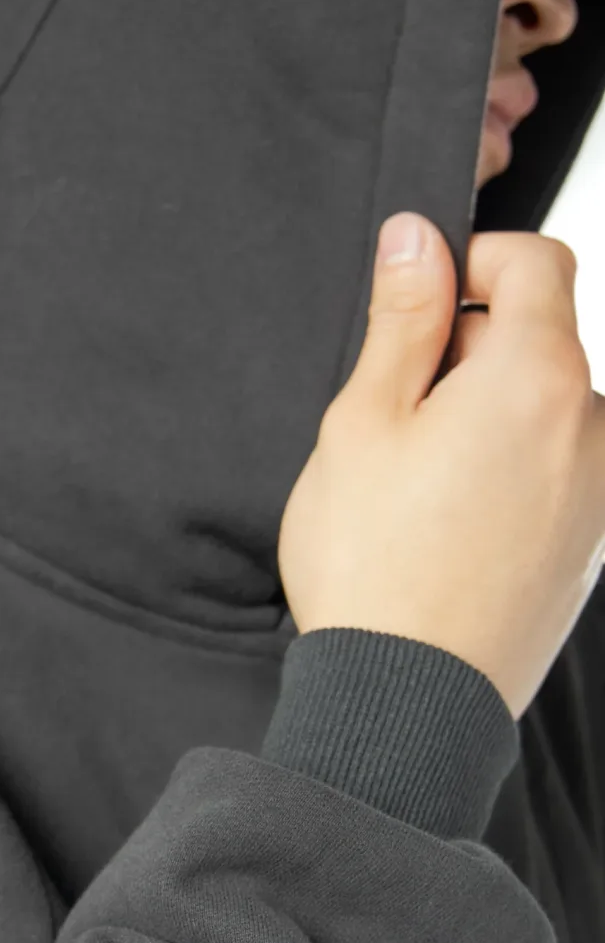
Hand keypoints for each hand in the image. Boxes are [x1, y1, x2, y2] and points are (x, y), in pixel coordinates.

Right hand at [278, 212, 604, 720]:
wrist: (407, 703)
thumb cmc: (373, 569)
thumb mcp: (361, 425)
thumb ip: (400, 322)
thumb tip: (416, 239)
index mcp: (537, 379)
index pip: (537, 261)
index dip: (472, 263)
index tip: (420, 302)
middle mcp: (591, 428)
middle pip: (542, 342)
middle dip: (472, 354)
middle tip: (394, 416)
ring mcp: (598, 494)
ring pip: (546, 414)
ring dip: (489, 421)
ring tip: (416, 487)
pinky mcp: (587, 549)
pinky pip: (553, 478)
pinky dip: (506, 478)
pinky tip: (445, 531)